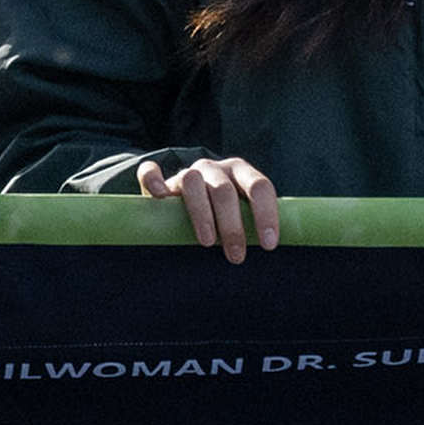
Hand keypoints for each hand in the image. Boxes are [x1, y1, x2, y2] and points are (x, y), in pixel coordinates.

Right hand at [134, 155, 283, 261]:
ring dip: (202, 213)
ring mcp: (187, 172)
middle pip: (225, 191)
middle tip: (236, 256)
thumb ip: (255, 225)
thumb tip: (272, 254)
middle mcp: (215, 169)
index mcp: (241, 173)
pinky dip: (153, 179)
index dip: (266, 214)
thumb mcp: (242, 216)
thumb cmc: (222, 218)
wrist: (185, 205)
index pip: (259, 186)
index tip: (268, 245)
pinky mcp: (158, 180)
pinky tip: (159, 196)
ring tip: (208, 242)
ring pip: (192, 181)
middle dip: (232, 225)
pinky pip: (151, 172)